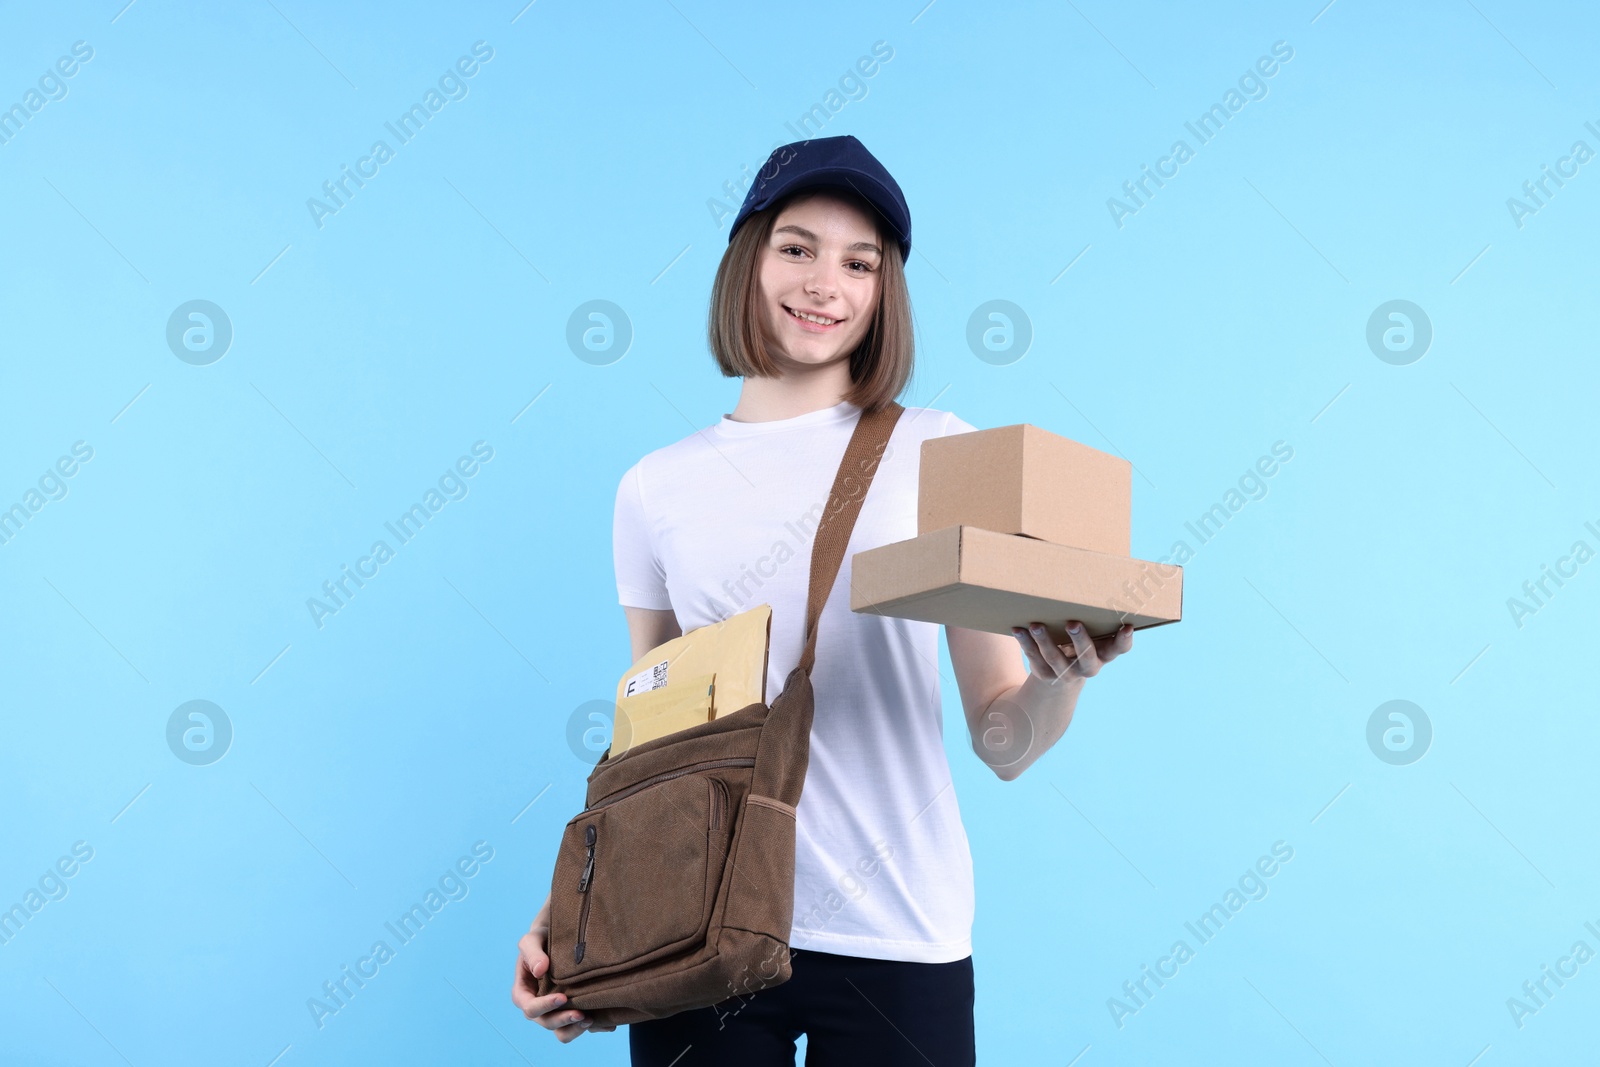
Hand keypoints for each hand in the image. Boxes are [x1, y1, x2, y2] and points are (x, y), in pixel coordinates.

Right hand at [512, 895, 614, 1039]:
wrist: (560, 939)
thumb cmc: (542, 939)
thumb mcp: (532, 939)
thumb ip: (532, 952)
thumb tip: (539, 970)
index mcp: (524, 993)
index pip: (530, 1008)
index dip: (544, 1006)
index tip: (562, 997)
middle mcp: (539, 1007)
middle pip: (547, 1023)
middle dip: (563, 1021)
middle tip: (582, 1014)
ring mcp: (555, 1011)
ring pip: (562, 1032)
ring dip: (575, 1030)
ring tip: (591, 1019)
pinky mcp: (572, 1011)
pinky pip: (580, 1027)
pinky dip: (593, 1028)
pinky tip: (606, 1023)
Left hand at [1010, 620, 1132, 683]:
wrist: (1061, 675)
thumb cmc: (1081, 642)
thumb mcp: (1092, 634)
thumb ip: (1094, 617)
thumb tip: (1087, 577)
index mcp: (1105, 653)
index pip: (1119, 649)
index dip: (1124, 640)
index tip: (1127, 626)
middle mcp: (1089, 666)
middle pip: (1087, 657)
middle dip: (1080, 640)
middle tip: (1073, 623)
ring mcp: (1067, 673)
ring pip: (1056, 659)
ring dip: (1045, 642)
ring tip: (1036, 625)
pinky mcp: (1046, 674)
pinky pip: (1035, 659)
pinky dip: (1026, 644)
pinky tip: (1019, 630)